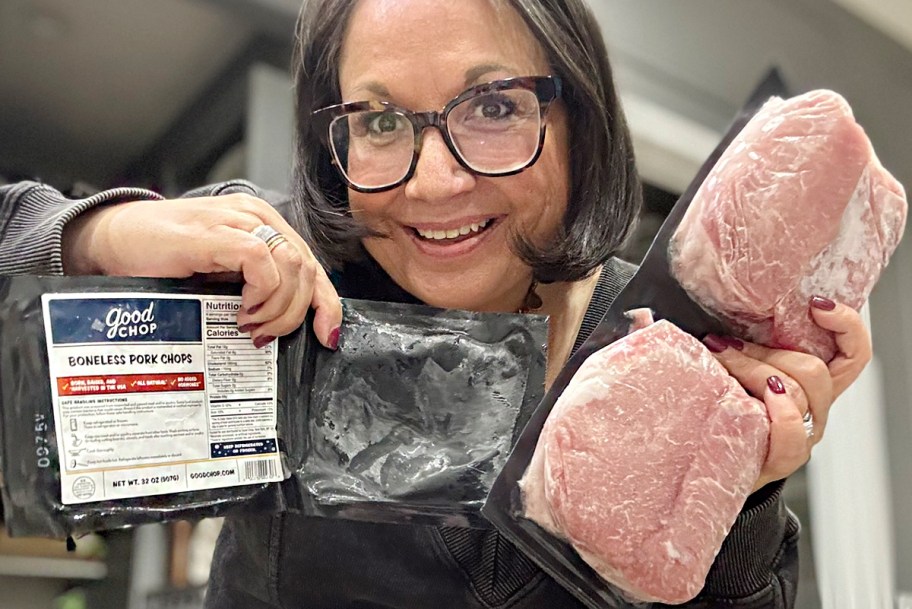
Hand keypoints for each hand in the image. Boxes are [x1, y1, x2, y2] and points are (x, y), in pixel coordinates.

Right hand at [62, 194, 342, 347]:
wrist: (113, 241)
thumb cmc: (164, 259)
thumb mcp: (223, 277)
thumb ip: (258, 288)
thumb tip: (288, 323)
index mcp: (264, 225)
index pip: (312, 265)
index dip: (326, 304)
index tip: (326, 336)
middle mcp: (257, 217)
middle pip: (307, 269)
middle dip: (294, 314)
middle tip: (263, 335)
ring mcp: (237, 221)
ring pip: (292, 265)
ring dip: (277, 307)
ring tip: (248, 323)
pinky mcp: (216, 232)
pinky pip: (261, 260)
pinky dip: (261, 292)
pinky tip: (241, 308)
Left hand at [703, 297, 871, 492]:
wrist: (699, 461)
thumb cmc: (710, 408)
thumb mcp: (717, 368)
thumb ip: (705, 341)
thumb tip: (646, 315)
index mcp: (808, 380)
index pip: (853, 354)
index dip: (846, 326)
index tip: (816, 304)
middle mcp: (812, 407)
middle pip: (815, 371)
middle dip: (765, 351)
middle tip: (722, 346)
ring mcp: (800, 434)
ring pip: (798, 395)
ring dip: (754, 371)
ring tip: (720, 365)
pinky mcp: (783, 459)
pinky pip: (793, 439)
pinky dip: (780, 416)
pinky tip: (758, 402)